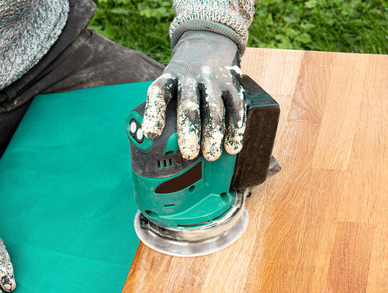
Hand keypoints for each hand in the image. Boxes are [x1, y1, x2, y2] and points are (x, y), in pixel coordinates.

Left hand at [142, 31, 245, 160]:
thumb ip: (166, 107)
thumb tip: (156, 145)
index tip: (152, 134)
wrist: (209, 41)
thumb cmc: (184, 76)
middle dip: (189, 131)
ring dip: (213, 134)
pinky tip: (232, 145)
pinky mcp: (231, 83)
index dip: (154, 113)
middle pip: (189, 105)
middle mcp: (191, 77)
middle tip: (188, 153)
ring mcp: (213, 80)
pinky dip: (235, 128)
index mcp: (170, 76)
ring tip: (211, 155)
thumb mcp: (170, 81)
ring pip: (213, 109)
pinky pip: (235, 106)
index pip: (158, 92)